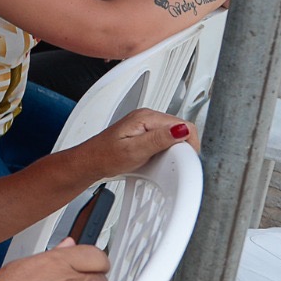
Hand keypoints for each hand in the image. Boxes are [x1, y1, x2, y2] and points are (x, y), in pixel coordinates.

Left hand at [80, 110, 196, 177]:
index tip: (185, 159)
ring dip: (173, 151)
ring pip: (173, 136)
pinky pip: (164, 140)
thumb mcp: (134, 151)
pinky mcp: (144, 134)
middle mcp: (147, 117)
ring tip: (159, 162)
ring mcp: (145, 125)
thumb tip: (181, 129)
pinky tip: (154, 160)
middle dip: (181, 148)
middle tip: (170, 163)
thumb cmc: (105, 157)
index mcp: (146, 117)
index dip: (189, 143)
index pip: (183, 124)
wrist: (90, 162)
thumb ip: (159, 139)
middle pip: (180, 129)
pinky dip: (164, 152)